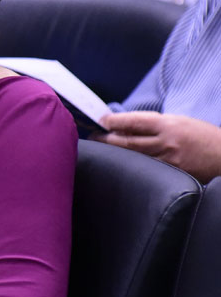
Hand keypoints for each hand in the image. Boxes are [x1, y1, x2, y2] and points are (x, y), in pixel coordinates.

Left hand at [97, 111, 220, 180]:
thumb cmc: (202, 137)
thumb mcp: (180, 122)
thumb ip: (155, 123)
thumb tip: (126, 125)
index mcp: (169, 125)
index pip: (133, 121)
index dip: (113, 121)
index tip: (100, 120)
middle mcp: (166, 143)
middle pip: (127, 141)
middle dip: (106, 138)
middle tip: (93, 136)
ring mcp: (168, 161)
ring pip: (133, 157)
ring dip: (115, 153)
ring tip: (102, 149)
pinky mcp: (171, 176)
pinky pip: (145, 169)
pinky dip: (131, 165)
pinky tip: (122, 164)